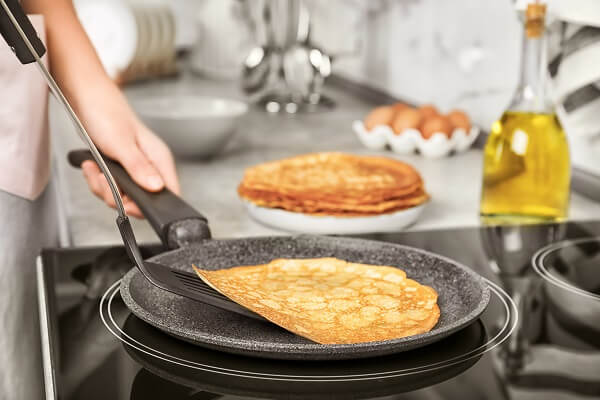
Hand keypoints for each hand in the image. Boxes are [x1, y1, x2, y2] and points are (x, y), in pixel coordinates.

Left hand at [75, 82, 179, 217]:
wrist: (85, 96)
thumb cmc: (105, 112)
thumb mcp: (121, 144)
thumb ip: (139, 168)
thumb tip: (157, 188)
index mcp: (159, 159)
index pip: (169, 194)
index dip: (148, 205)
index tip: (127, 202)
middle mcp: (150, 165)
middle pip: (141, 200)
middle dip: (117, 197)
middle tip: (104, 181)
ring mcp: (135, 167)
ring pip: (123, 195)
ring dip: (103, 188)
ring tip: (95, 169)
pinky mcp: (119, 167)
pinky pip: (110, 186)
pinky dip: (97, 180)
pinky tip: (91, 166)